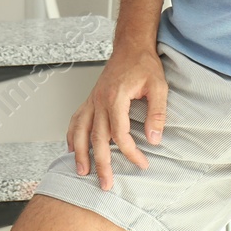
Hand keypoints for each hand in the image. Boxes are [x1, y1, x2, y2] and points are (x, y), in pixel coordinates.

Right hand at [66, 43, 166, 190]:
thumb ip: (157, 113)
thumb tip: (155, 139)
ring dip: (80, 153)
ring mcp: (92, 99)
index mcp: (115, 97)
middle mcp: (99, 100)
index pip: (120, 134)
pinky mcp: (91, 99)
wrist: (131, 46)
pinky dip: (72, 135)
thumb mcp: (158, 86)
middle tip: (106, 184)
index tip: (142, 163)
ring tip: (82, 172)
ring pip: (80, 131)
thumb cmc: (144, 64)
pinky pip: (76, 119)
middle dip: (101, 164)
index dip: (131, 152)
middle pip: (96, 138)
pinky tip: (72, 148)